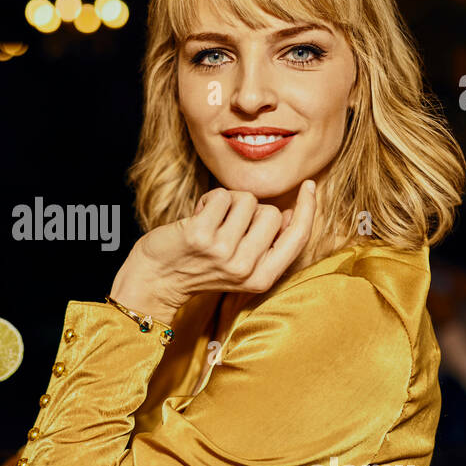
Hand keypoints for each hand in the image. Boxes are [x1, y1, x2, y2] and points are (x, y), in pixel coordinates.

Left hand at [109, 181, 317, 320]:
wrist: (155, 279)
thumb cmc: (199, 265)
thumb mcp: (241, 264)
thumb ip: (267, 244)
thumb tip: (291, 214)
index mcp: (261, 278)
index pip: (298, 238)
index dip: (308, 209)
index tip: (309, 186)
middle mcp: (245, 268)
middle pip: (271, 212)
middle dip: (250, 210)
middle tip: (226, 226)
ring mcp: (222, 253)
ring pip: (246, 200)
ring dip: (227, 203)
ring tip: (210, 222)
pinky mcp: (200, 236)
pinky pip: (222, 196)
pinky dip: (208, 200)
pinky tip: (196, 217)